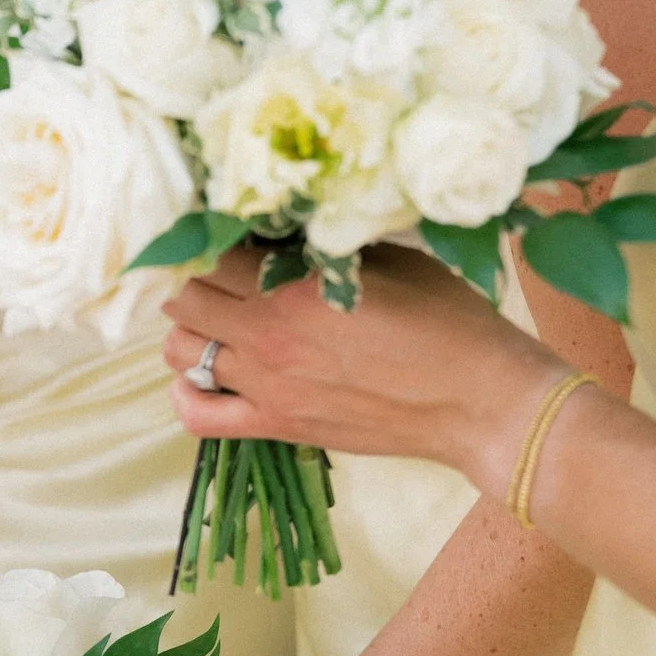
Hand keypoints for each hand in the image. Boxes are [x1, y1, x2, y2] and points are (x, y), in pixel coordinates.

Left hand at [165, 247, 556, 495]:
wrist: (476, 400)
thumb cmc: (446, 322)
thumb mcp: (389, 260)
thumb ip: (326, 248)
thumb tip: (283, 229)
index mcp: (295, 288)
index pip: (213, 251)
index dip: (214, 237)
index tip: (229, 232)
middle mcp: (268, 336)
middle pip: (184, 298)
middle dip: (193, 278)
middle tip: (218, 273)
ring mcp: (265, 385)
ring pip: (179, 350)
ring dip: (188, 329)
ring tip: (216, 319)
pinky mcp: (275, 425)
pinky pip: (196, 415)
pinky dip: (187, 394)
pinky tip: (206, 375)